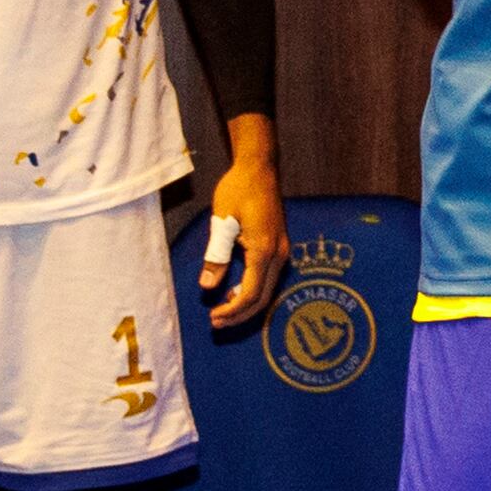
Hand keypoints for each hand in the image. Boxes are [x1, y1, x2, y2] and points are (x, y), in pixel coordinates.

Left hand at [203, 117, 288, 332]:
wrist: (259, 169)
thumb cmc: (239, 191)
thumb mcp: (222, 222)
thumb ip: (216, 255)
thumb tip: (207, 285)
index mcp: (265, 251)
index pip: (250, 294)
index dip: (232, 311)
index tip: (212, 317)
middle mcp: (279, 254)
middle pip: (263, 298)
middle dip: (239, 314)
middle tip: (215, 322)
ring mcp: (282, 251)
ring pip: (267, 290)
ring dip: (246, 304)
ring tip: (222, 310)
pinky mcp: (279, 246)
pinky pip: (268, 278)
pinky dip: (252, 291)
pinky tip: (235, 291)